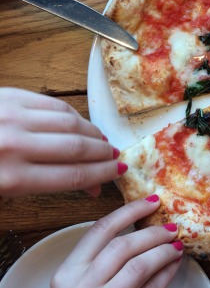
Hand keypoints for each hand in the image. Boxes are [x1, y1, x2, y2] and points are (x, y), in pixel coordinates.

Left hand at [0, 87, 125, 196]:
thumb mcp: (5, 191)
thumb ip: (47, 187)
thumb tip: (93, 187)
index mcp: (11, 178)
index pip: (73, 176)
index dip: (103, 173)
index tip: (119, 171)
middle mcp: (14, 145)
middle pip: (77, 147)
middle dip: (103, 153)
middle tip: (115, 156)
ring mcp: (13, 116)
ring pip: (70, 122)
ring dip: (92, 132)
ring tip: (101, 140)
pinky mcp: (11, 96)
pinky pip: (55, 104)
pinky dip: (74, 115)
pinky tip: (80, 124)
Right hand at [51, 195, 182, 287]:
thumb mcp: (77, 285)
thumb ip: (97, 260)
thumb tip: (137, 227)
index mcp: (67, 273)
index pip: (101, 230)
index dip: (130, 211)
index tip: (153, 201)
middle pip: (123, 245)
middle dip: (153, 232)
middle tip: (172, 226)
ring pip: (138, 266)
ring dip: (163, 251)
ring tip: (177, 244)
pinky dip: (166, 275)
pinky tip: (175, 266)